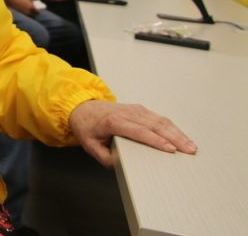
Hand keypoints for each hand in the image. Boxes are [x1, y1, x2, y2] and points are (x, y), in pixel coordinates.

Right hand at [4, 0, 36, 16]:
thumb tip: (33, 2)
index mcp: (31, 8)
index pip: (37, 12)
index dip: (38, 11)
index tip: (37, 9)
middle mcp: (28, 12)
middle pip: (33, 15)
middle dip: (34, 13)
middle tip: (33, 10)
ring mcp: (23, 14)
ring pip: (28, 15)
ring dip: (29, 13)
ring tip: (28, 10)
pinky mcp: (19, 14)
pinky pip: (24, 15)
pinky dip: (24, 13)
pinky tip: (23, 10)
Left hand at [69, 99, 196, 166]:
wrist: (82, 108)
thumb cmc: (88, 127)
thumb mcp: (90, 145)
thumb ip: (105, 157)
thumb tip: (120, 164)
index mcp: (114, 121)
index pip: (140, 131)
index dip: (157, 141)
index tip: (170, 150)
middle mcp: (127, 113)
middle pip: (155, 125)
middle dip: (174, 138)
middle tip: (189, 150)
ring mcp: (135, 110)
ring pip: (160, 120)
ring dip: (177, 133)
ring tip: (190, 146)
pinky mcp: (140, 110)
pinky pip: (158, 118)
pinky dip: (172, 128)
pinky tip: (182, 137)